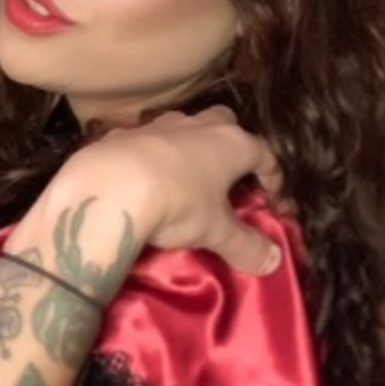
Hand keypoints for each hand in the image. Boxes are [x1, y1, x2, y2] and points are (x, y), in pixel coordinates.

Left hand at [64, 105, 285, 275]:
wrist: (109, 188)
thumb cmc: (176, 204)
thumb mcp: (215, 232)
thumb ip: (246, 246)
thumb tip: (273, 262)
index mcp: (231, 144)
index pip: (265, 154)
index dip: (275, 178)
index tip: (276, 201)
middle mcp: (197, 126)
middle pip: (225, 123)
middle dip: (232, 144)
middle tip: (231, 176)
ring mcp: (157, 126)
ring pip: (184, 127)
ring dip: (190, 146)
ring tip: (188, 175)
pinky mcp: (122, 135)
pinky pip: (144, 141)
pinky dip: (150, 156)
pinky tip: (144, 176)